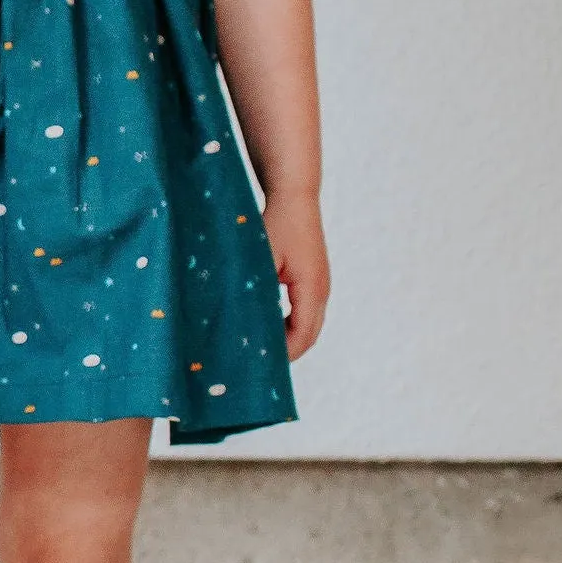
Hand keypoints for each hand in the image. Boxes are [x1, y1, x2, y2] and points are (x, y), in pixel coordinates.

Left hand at [265, 191, 329, 358]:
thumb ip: (254, 292)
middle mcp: (321, 291)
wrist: (294, 195)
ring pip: (305, 325)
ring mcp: (319, 286)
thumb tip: (240, 323)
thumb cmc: (275, 223)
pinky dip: (285, 324)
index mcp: (312, 290)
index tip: (255, 366)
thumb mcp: (260, 259)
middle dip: (283, 353)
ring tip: (255, 349)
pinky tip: (261, 326)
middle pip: (306, 336)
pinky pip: (301, 312)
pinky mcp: (311, 279)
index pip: (302, 337)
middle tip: (253, 365)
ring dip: (284, 339)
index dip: (281, 355)